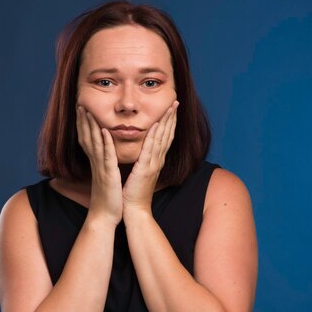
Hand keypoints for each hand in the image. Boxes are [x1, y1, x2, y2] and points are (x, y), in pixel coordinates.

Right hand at [76, 105, 122, 225]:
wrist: (105, 216)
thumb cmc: (107, 198)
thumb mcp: (104, 177)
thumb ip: (102, 165)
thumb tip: (102, 157)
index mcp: (96, 163)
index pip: (88, 140)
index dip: (83, 125)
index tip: (81, 110)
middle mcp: (95, 163)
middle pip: (87, 137)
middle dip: (83, 120)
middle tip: (80, 104)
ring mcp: (101, 168)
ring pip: (94, 143)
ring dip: (90, 126)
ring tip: (87, 110)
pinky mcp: (108, 174)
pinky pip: (106, 156)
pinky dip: (105, 143)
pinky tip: (103, 130)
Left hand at [122, 101, 177, 216]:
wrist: (135, 210)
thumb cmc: (134, 193)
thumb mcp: (141, 173)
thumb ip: (144, 161)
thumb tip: (143, 153)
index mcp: (156, 161)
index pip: (165, 137)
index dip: (169, 122)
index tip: (172, 109)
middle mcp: (158, 160)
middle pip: (167, 134)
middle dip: (172, 117)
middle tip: (176, 102)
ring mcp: (153, 164)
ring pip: (162, 138)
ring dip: (166, 121)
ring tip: (170, 107)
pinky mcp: (145, 168)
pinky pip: (149, 148)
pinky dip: (152, 135)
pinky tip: (154, 124)